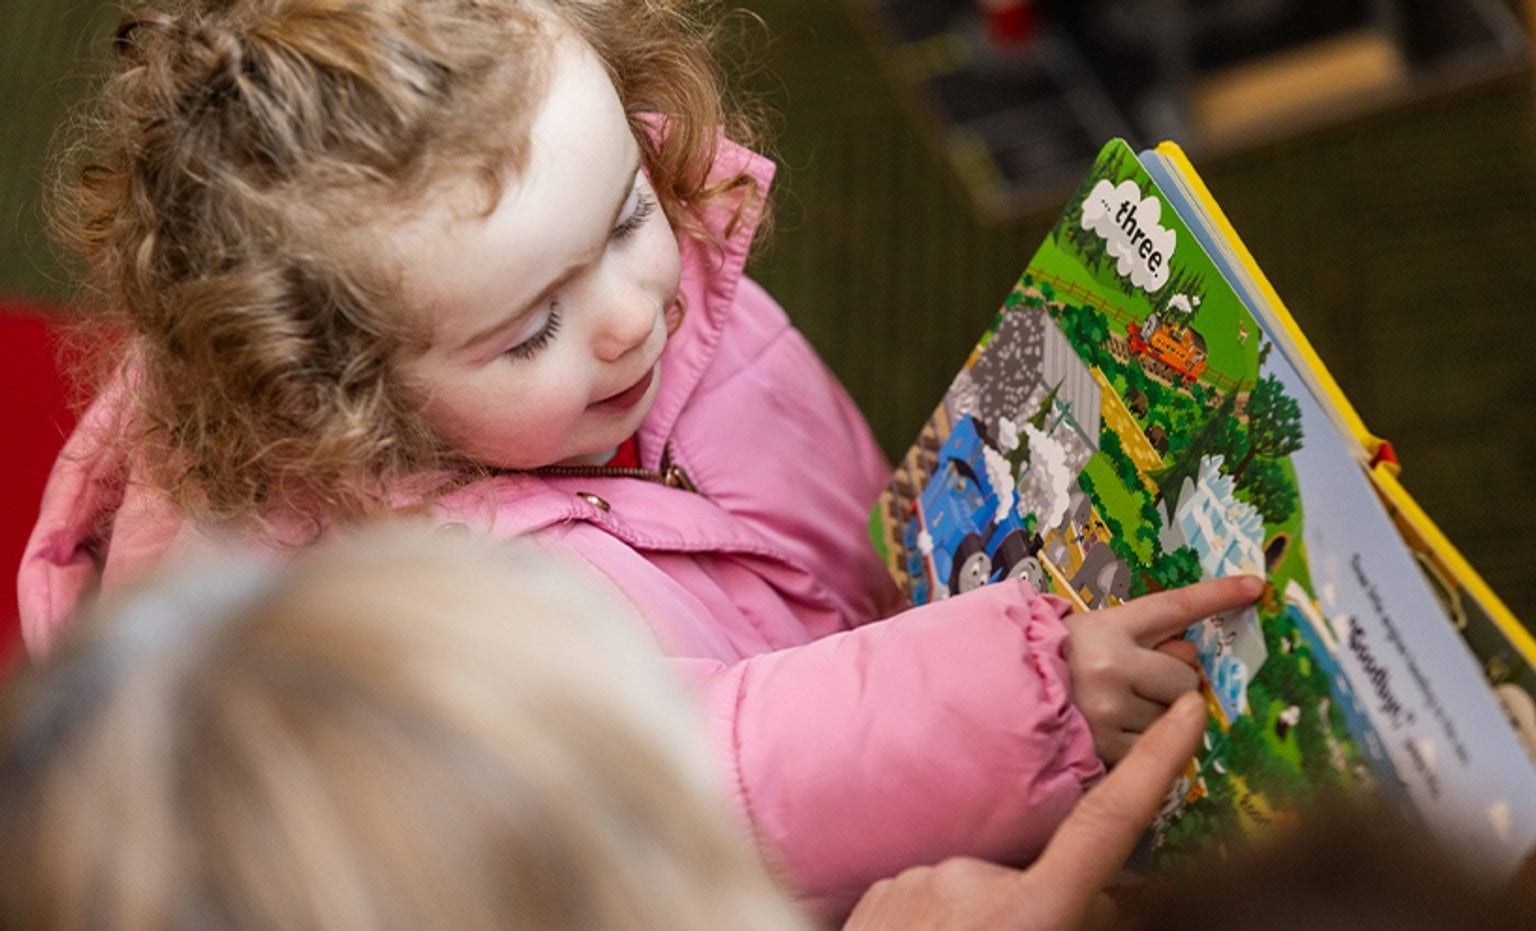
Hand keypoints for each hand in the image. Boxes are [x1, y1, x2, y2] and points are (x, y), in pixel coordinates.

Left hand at [843, 692, 1207, 930]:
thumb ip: (1086, 920)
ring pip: (977, 894)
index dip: (1154, 764)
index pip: (1107, 825)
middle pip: (1035, 883)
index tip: (1193, 709)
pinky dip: (939, 925)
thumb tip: (1111, 903)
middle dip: (1041, 914)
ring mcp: (918, 881)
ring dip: (981, 924)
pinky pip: (929, 899)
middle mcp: (972, 880)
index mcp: (1029, 912)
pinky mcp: (878, 893)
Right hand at [1066, 575, 1261, 762]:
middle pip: (1185, 675)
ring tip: (1115, 710)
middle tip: (1136, 685)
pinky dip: (1142, 745)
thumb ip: (1143, 639)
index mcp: (1106, 629)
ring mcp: (1109, 710)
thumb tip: (1192, 657)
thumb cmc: (1052, 665)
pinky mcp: (1107, 749)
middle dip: (1171, 683)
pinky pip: (1156, 749)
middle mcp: (1110, 666)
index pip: (1173, 607)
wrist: (999, 704)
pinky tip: (1112, 733)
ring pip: (1174, 717)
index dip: (1216, 595)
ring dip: (1157, 717)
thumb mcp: (1089, 635)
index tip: (1254, 585)